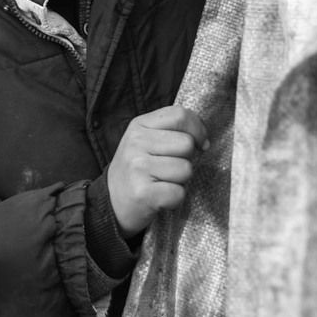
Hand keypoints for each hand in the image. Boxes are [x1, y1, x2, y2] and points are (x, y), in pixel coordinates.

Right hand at [107, 105, 207, 237]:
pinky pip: (179, 193)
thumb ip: (172, 131)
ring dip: (181, 181)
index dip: (197, 129)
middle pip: (186, 143)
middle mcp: (136, 143)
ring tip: (162, 182)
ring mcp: (138, 167)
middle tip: (170, 168)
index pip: (179, 115)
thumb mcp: (146, 140)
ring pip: (186, 169)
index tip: (198, 143)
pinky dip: (175, 199)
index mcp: (139, 125)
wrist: (112, 202)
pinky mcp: (143, 193)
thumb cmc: (137, 170)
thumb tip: (204, 141)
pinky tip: (160, 196)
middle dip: (187, 159)